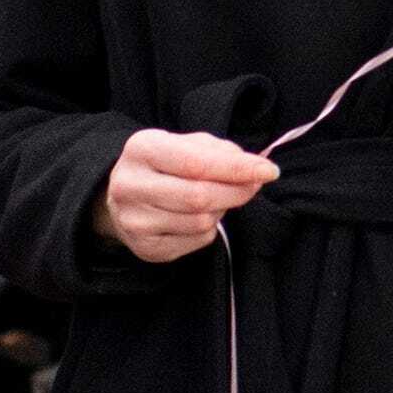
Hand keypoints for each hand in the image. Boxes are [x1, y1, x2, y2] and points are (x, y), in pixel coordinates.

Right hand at [97, 129, 275, 265]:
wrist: (123, 196)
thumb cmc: (164, 165)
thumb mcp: (186, 144)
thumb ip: (220, 151)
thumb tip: (253, 168)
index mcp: (142, 149)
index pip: (197, 163)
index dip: (237, 169)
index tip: (268, 170)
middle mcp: (131, 186)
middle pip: (199, 196)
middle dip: (237, 192)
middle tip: (255, 185)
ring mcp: (135, 221)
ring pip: (200, 221)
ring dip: (222, 209)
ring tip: (220, 198)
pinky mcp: (146, 248)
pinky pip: (197, 240)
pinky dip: (211, 228)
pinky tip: (203, 215)